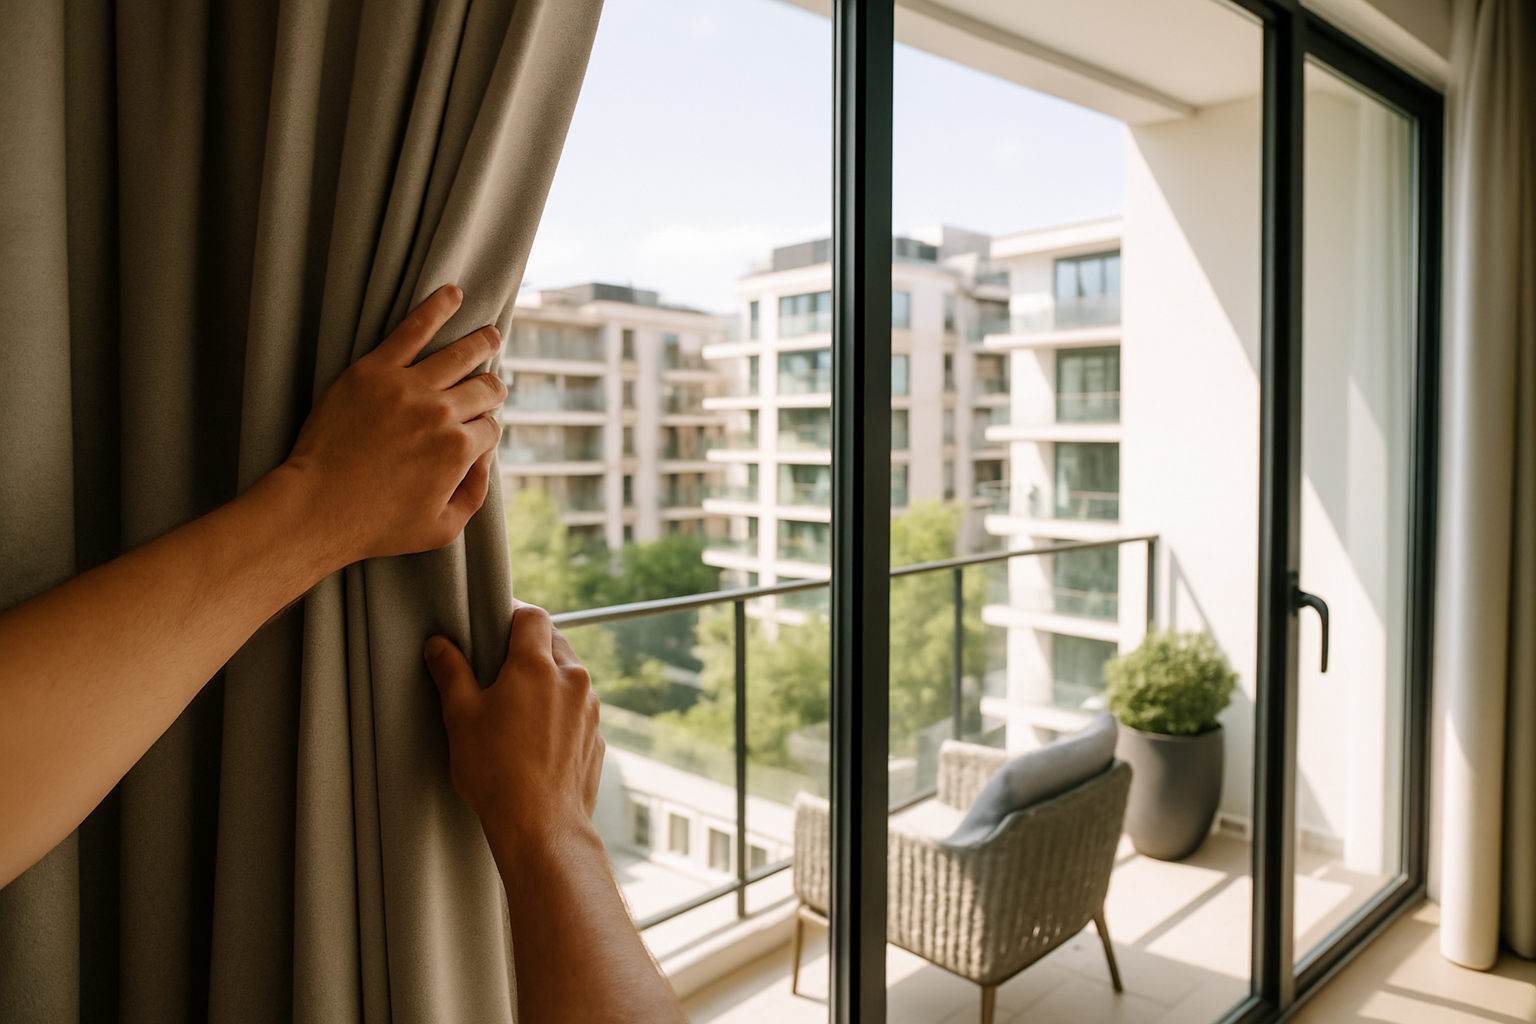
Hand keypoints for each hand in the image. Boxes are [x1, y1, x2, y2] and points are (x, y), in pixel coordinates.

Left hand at [281, 284, 505, 563]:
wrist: (316, 508)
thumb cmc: (375, 524)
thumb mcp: (442, 528)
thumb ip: (475, 495)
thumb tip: (485, 459)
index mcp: (459, 451)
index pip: (490, 428)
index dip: (484, 432)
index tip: (472, 434)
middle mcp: (440, 413)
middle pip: (483, 389)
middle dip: (491, 389)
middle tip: (490, 387)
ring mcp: (407, 387)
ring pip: (460, 354)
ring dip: (481, 343)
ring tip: (490, 334)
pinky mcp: (373, 370)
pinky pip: (413, 329)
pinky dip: (437, 308)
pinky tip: (452, 294)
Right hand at [425, 603, 603, 849]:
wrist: (541, 827)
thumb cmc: (497, 772)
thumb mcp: (461, 716)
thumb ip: (450, 672)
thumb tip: (439, 644)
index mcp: (537, 666)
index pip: (532, 616)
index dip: (513, 613)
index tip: (496, 623)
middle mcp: (572, 679)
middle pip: (554, 642)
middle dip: (529, 646)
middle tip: (500, 664)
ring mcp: (589, 709)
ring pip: (570, 676)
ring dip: (548, 678)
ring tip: (517, 703)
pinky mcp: (597, 737)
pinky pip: (578, 710)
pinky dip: (560, 710)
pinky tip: (537, 735)